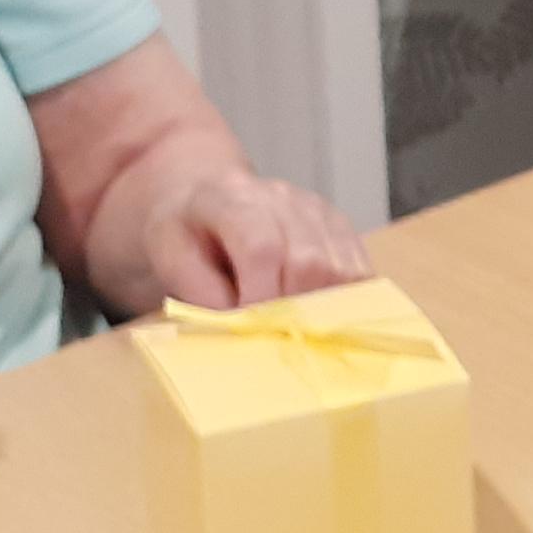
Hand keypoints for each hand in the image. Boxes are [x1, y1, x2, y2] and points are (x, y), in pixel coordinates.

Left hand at [141, 172, 370, 310]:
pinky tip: (319, 316)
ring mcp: (317, 210)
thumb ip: (205, 296)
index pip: (262, 249)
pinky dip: (343, 302)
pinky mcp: (340, 226)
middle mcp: (282, 198)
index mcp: (232, 200)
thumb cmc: (186, 230)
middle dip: (293, 313)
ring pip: (341, 270)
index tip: (253, 332)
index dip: (262, 298)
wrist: (206, 192)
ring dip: (321, 311)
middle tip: (273, 340)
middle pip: (309, 262)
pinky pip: (359, 271)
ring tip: (295, 329)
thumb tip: (246, 332)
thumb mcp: (173, 261)